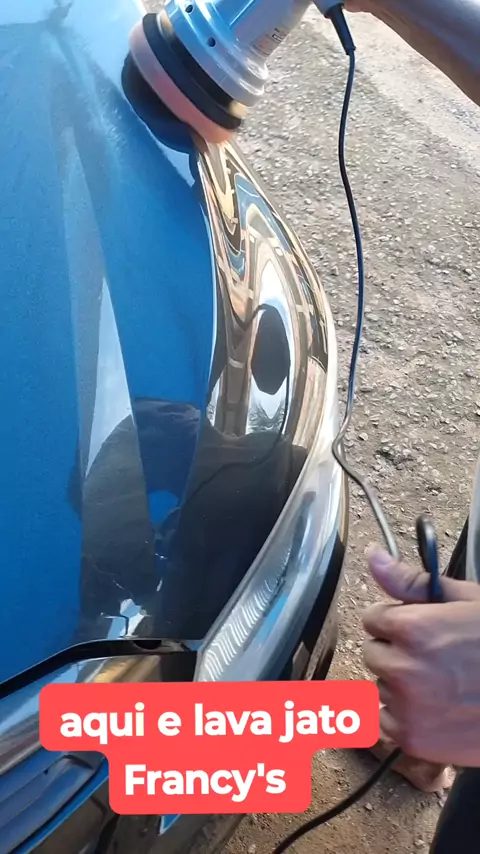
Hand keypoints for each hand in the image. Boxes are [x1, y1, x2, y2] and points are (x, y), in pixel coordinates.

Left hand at [363, 547, 479, 766]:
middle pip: (373, 652)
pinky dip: (404, 717)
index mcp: (412, 628)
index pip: (373, 618)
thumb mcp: (466, 601)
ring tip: (441, 684)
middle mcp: (402, 667)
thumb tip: (375, 557)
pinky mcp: (412, 739)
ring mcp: (406, 706)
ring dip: (400, 684)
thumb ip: (412, 582)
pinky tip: (436, 709)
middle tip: (433, 657)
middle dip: (396, 650)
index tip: (416, 627)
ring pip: (380, 686)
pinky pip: (386, 722)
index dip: (396, 620)